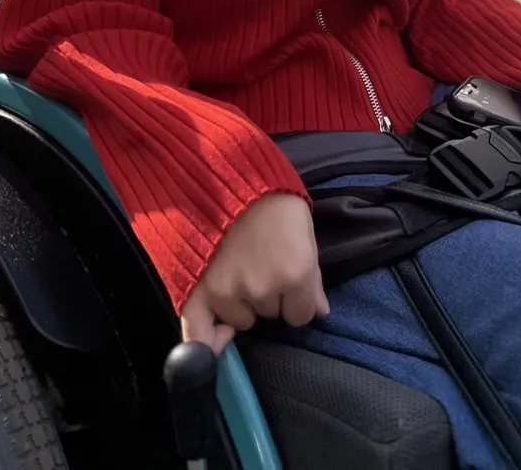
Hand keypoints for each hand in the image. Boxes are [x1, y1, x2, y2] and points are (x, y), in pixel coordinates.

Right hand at [180, 193, 328, 354]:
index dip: (297, 299)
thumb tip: (321, 313)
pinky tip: (218, 340)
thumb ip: (313, 279)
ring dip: (243, 302)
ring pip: (242, 319)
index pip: (301, 316)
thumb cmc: (276, 202)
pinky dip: (207, 344)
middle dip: (270, 295)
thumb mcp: (305, 233)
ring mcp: (229, 291)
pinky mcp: (199, 290)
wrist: (234, 177)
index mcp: (296, 274)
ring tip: (240, 266)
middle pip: (270, 315)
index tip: (290, 279)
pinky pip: (199, 334)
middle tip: (262, 261)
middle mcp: (263, 289)